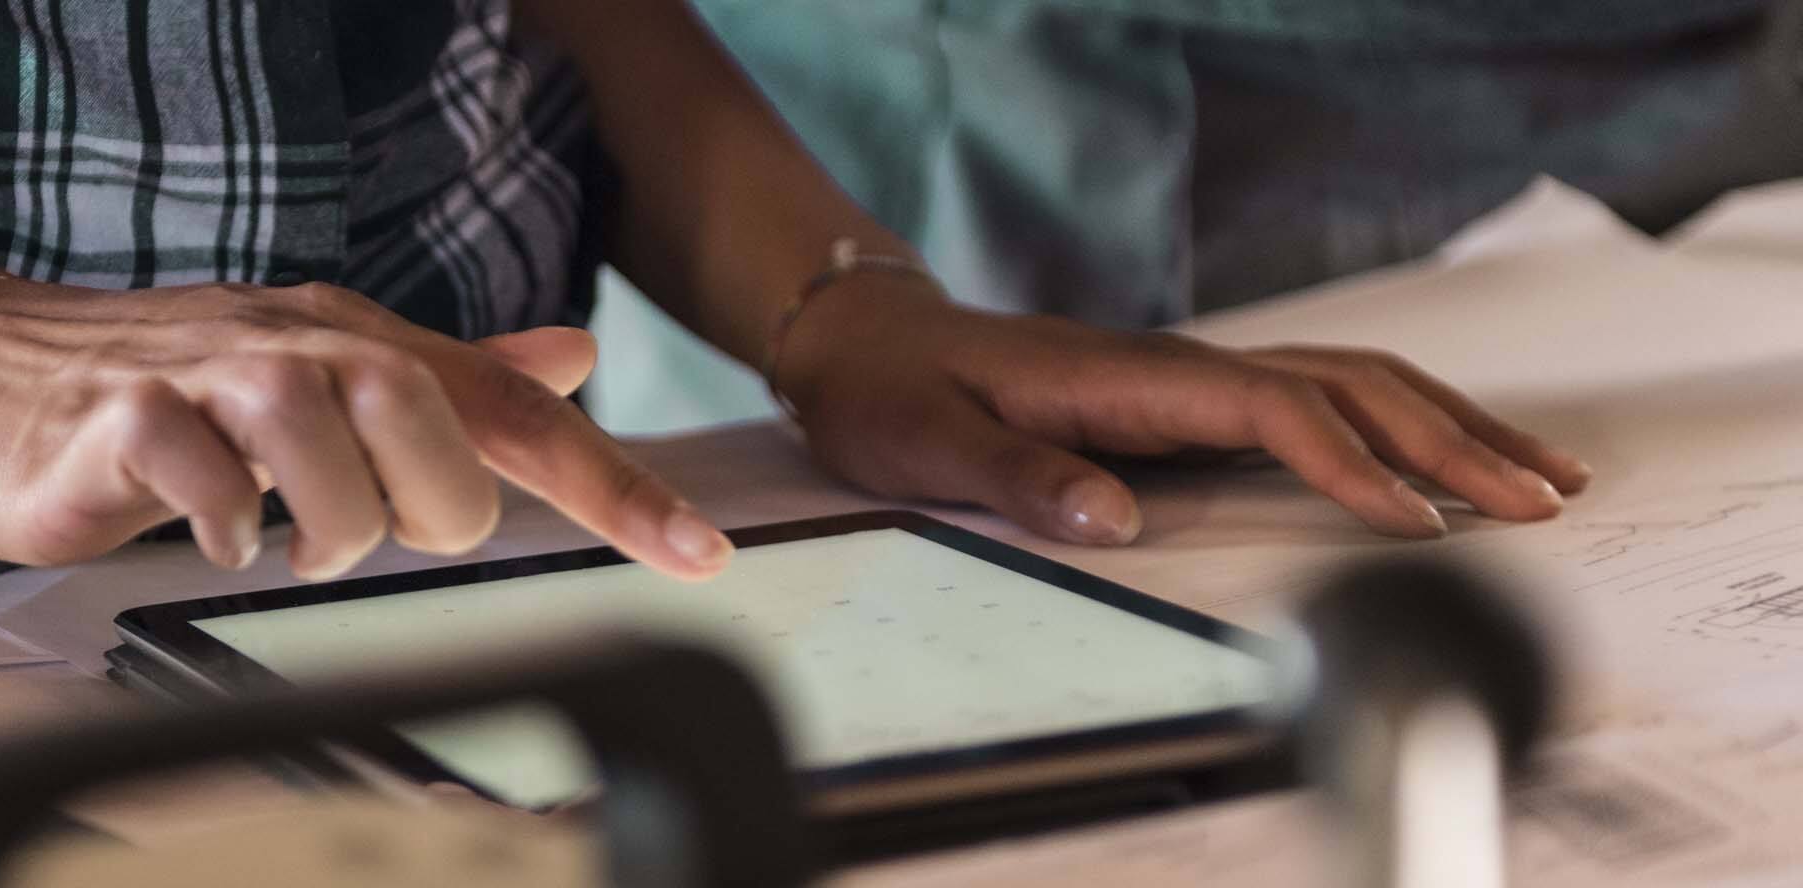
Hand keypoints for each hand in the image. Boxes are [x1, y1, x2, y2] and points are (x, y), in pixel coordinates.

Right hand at [0, 280, 734, 579]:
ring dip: (328, 522)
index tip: (697, 551)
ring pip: (333, 443)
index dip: (613, 484)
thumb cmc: (133, 387)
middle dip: (427, 509)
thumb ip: (445, 378)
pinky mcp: (122, 421)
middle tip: (360, 532)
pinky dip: (230, 522)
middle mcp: (293, 341)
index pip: (510, 411)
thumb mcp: (305, 369)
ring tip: (285, 539)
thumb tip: (570, 363)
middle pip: (436, 425)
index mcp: (349, 340)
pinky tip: (215, 530)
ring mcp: (206, 374)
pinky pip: (212, 478)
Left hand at [771, 284, 1592, 544]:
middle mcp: (1181, 364)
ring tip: (1542, 473)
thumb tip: (1111, 518)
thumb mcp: (933, 443)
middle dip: (1451, 441)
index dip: (1351, 465)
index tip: (1420, 523)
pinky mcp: (1191, 393)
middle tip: (1545, 499)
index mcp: (1131, 377)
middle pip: (1347, 386)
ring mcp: (1193, 373)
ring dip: (1449, 423)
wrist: (867, 339)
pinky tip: (1445, 455)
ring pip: (1351, 381)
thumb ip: (1020, 480)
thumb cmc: (897, 393)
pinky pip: (1320, 397)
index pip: (1274, 412)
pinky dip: (1398, 422)